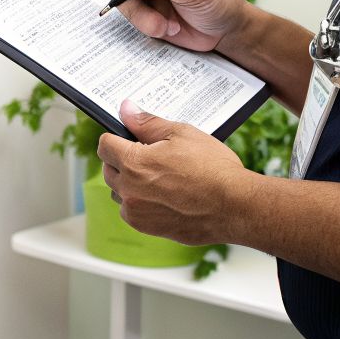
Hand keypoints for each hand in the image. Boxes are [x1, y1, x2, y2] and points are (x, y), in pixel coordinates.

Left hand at [95, 100, 255, 245]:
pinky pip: (133, 212)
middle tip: (151, 156)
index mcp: (133, 163)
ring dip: (130, 184)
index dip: (117, 138)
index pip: (104, 145)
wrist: (235, 207)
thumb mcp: (181, 134)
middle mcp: (128, 190)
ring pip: (119, 192)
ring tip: (160, 178)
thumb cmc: (213, 169)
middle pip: (109, 169)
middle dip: (122, 160)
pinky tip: (165, 196)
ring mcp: (137, 212)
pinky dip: (142, 203)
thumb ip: (147, 123)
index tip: (130, 139)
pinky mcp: (148, 228)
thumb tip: (126, 110)